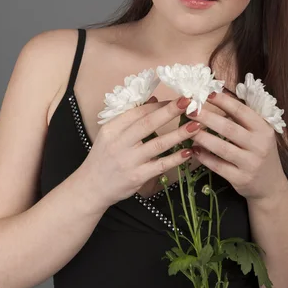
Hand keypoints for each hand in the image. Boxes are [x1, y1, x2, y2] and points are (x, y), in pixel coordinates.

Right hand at [79, 96, 201, 208]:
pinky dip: (175, 159)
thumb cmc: (103, 158)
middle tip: (188, 102)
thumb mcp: (110, 134)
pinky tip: (188, 152)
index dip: (159, 105)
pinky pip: (160, 165)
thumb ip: (130, 118)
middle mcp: (119, 143)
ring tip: (196, 125)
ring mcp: (129, 161)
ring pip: (158, 144)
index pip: (138, 112)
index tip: (176, 99)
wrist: (91, 187)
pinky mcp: (137, 176)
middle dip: (170, 111)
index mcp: (112, 129)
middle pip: (148, 123)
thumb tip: (154, 100)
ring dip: (179, 134)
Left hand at [187, 91, 285, 200]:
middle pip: (229, 128)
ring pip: (221, 148)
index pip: (241, 111)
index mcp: (263, 129)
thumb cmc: (260, 152)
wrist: (270, 185)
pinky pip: (218, 166)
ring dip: (202, 137)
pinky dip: (204, 157)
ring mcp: (250, 164)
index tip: (206, 93)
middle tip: (190, 110)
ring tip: (187, 129)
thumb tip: (217, 95)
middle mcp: (259, 146)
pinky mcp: (240, 179)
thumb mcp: (259, 133)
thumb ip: (243, 118)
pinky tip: (193, 150)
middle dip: (207, 118)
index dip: (223, 101)